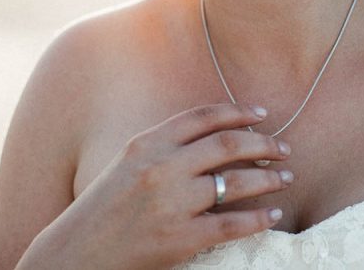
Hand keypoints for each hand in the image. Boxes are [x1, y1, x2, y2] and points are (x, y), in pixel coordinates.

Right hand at [23, 103, 291, 269]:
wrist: (78, 252)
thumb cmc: (104, 208)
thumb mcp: (128, 164)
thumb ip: (164, 147)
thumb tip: (216, 135)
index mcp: (147, 144)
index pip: (202, 117)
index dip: (238, 112)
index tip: (262, 115)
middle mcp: (161, 168)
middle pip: (226, 145)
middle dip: (263, 144)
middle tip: (284, 149)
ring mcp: (172, 204)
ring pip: (235, 182)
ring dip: (267, 178)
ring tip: (285, 178)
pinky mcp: (180, 239)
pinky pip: (231, 224)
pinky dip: (258, 218)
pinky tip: (273, 215)